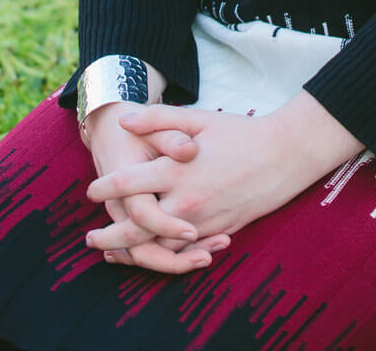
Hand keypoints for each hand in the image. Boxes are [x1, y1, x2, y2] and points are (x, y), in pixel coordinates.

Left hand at [87, 104, 319, 245]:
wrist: (284, 155)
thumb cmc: (240, 133)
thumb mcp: (199, 118)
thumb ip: (159, 119)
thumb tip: (124, 121)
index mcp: (178, 171)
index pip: (129, 184)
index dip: (104, 188)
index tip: (90, 191)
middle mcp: (187, 202)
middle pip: (136, 228)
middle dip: (109, 236)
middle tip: (90, 239)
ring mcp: (203, 222)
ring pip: (159, 248)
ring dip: (132, 254)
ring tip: (112, 253)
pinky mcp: (218, 232)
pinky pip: (185, 253)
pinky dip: (163, 257)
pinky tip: (151, 253)